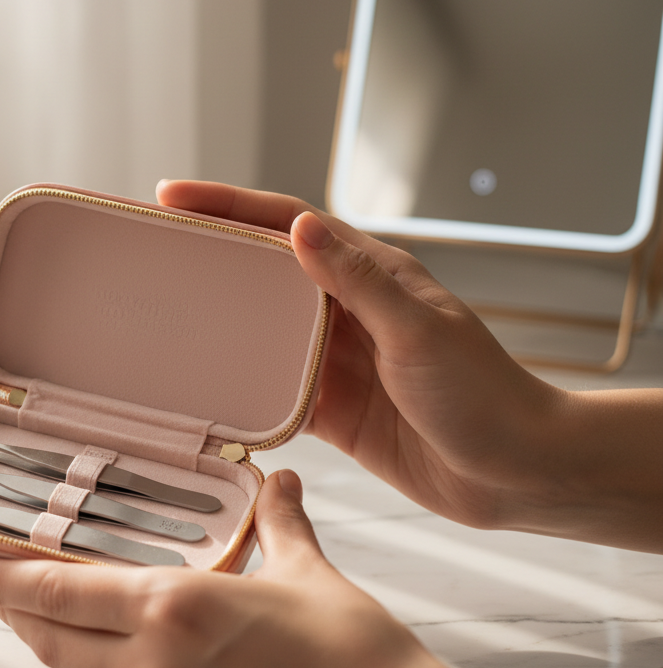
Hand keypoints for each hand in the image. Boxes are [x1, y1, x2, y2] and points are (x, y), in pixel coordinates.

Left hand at [0, 471, 513, 667]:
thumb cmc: (355, 655)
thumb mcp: (308, 572)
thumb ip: (279, 521)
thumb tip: (280, 480)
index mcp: (173, 608)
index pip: (56, 589)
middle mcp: (154, 661)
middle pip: (48, 634)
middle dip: (8, 608)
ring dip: (46, 637)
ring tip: (30, 608)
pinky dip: (94, 665)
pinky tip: (105, 647)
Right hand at [155, 179, 662, 551]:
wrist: (516, 473)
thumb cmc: (483, 394)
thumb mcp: (416, 330)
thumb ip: (355, 282)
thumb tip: (298, 228)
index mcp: (372, 275)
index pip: (290, 224)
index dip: (230, 204)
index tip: (172, 195)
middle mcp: (349, 311)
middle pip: (264, 272)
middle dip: (210, 255)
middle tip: (151, 249)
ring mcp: (338, 361)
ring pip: (261, 331)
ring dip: (217, 322)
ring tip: (160, 315)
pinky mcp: (333, 410)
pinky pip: (272, 391)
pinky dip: (240, 388)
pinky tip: (204, 389)